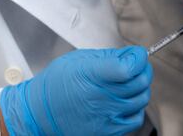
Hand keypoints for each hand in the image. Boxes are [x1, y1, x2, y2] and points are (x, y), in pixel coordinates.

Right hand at [0, 46, 151, 135]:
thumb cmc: (57, 84)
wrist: (40, 113)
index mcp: (92, 75)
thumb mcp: (79, 59)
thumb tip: (133, 54)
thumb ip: (109, 57)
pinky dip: (135, 108)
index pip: (129, 67)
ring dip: (139, 88)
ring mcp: (105, 117)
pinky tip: (124, 101)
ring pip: (141, 99)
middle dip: (142, 69)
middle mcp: (101, 98)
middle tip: (135, 65)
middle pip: (140, 82)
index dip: (138, 57)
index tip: (137, 54)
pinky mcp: (108, 131)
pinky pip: (136, 118)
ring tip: (127, 84)